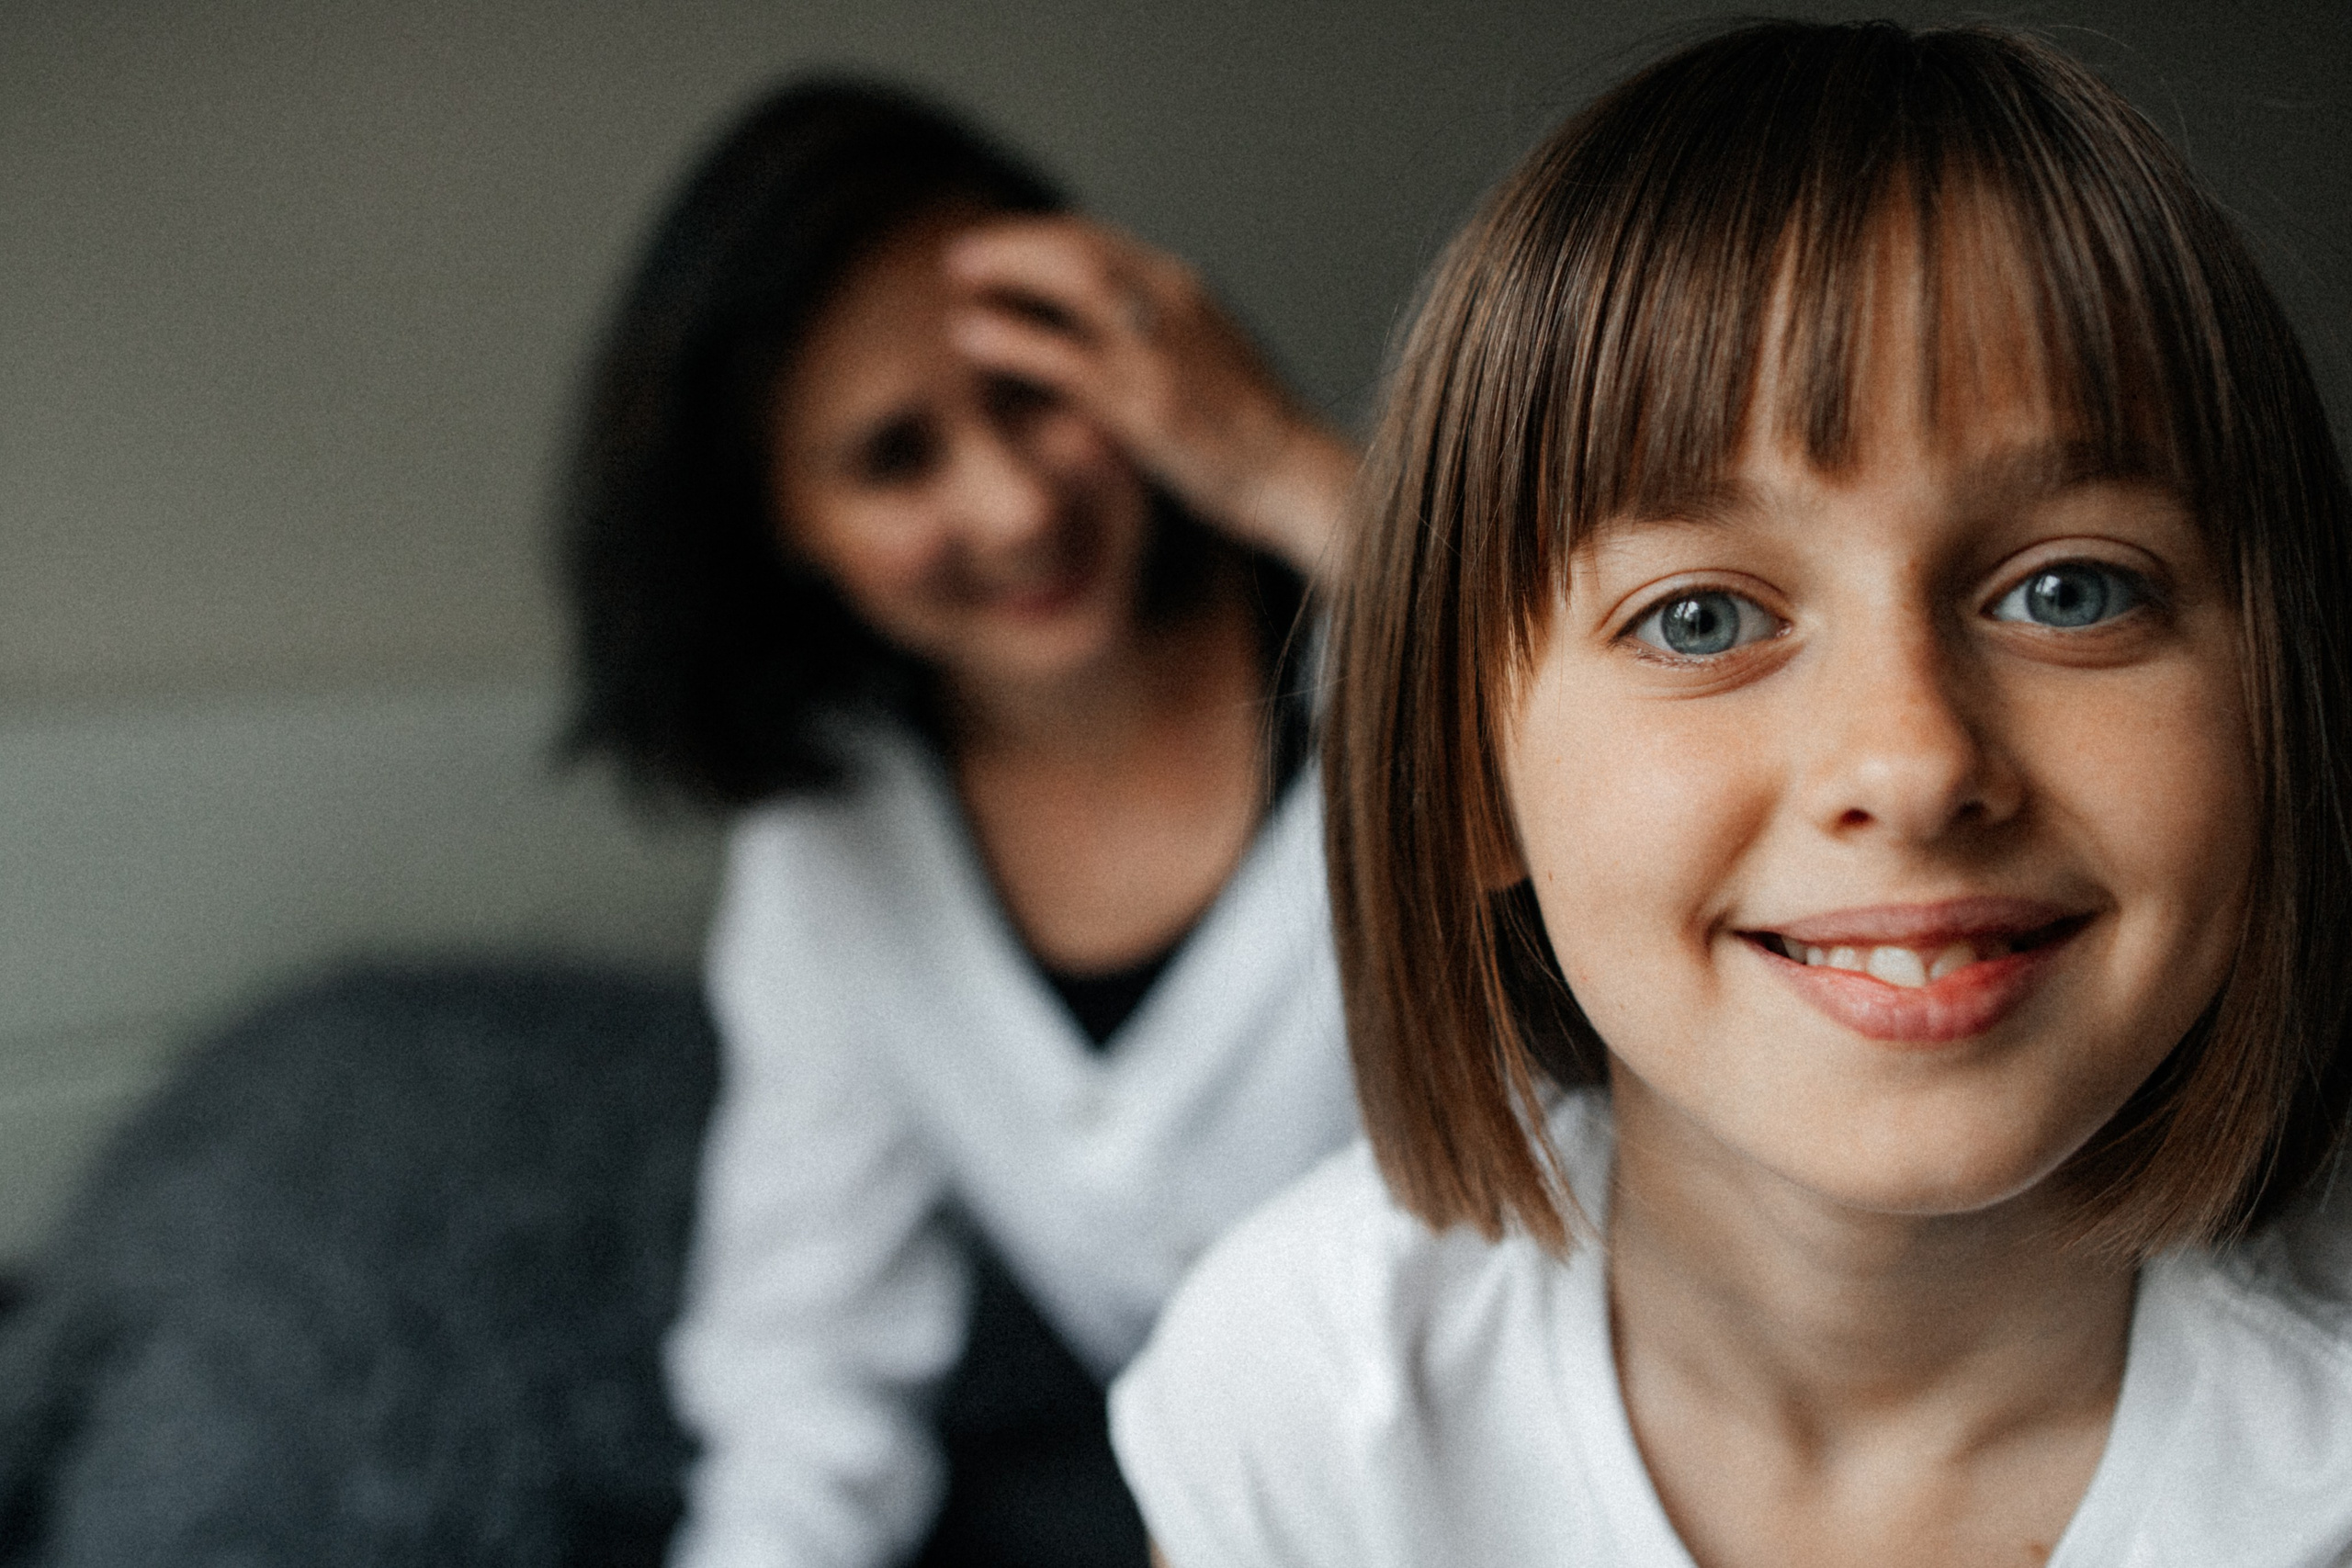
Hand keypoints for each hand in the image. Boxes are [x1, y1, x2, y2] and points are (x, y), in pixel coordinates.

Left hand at [945, 215, 1356, 586]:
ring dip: (1006, 271)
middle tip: (962, 256)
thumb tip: (1103, 322)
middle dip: (1012, 242)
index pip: (1099, 239)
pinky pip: (1062, 356)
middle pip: (1078, 246)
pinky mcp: (1144, 404)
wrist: (1296, 475)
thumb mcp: (1208, 354)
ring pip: (1070, 281)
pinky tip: (971, 335)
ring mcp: (1159, 352)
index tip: (999, 246)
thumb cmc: (1251, 427)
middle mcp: (1173, 305)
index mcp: (1187, 289)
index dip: (1038, 236)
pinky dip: (1009, 338)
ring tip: (960, 282)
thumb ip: (1159, 329)